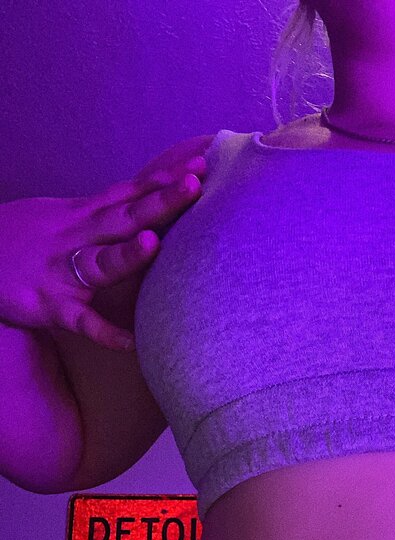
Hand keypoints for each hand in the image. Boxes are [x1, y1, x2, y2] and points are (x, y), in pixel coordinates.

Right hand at [0, 146, 206, 350]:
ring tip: (153, 245)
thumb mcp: (59, 216)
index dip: (162, 180)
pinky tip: (132, 343)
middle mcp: (75, 237)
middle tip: (194, 185)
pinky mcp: (49, 305)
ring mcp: (62, 271)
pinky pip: (82, 322)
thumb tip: (142, 203)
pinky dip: (105, 333)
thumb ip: (100, 212)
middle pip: (123, 217)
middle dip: (159, 202)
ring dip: (126, 255)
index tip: (199, 165)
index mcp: (80, 216)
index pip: (127, 193)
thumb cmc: (20, 240)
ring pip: (99, 263)